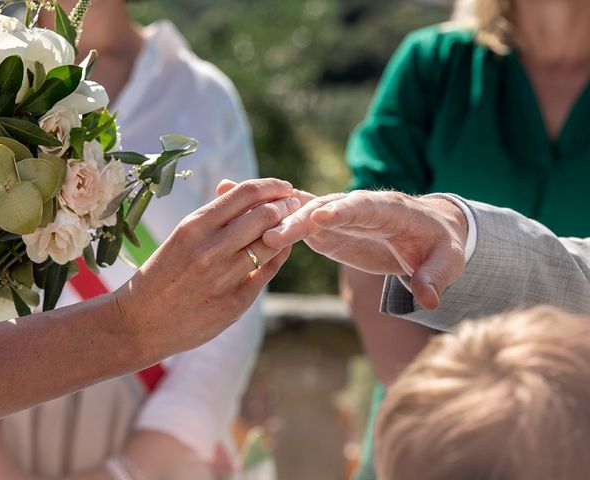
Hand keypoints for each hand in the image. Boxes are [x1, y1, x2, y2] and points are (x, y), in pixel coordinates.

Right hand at [114, 178, 297, 360]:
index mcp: (194, 226)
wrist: (140, 323)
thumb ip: (213, 217)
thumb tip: (245, 192)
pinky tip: (282, 248)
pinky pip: (267, 272)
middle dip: (285, 205)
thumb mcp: (180, 237)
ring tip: (292, 222)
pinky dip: (279, 256)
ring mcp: (224, 278)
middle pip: (264, 216)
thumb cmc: (162, 274)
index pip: (245, 194)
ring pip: (271, 243)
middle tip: (294, 203)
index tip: (283, 186)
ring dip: (287, 229)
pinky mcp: (235, 303)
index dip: (271, 186)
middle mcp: (210, 249)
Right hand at [259, 189, 467, 309]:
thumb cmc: (440, 245)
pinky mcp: (328, 227)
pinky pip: (300, 221)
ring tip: (253, 231)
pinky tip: (251, 222)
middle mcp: (359, 206)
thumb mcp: (447, 261)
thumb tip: (425, 300)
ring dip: (281, 220)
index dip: (342, 210)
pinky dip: (278, 220)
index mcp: (389, 209)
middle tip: (273, 236)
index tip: (319, 217)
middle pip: (326, 207)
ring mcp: (340, 215)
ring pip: (306, 211)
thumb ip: (435, 277)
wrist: (428, 233)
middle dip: (300, 220)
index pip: (363, 206)